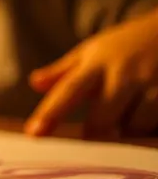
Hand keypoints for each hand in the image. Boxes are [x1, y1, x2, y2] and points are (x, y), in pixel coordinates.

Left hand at [25, 11, 157, 137]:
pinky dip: (151, 126)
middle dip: (96, 130)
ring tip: (130, 112)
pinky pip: (157, 126)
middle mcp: (124, 73)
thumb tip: (34, 83)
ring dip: (129, 127)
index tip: (33, 133)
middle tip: (94, 131)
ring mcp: (152, 84)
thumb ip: (64, 72)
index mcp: (96, 63)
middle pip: (102, 117)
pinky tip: (150, 112)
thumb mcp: (92, 52)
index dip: (51, 112)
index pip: (68, 90)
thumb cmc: (126, 45)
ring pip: (135, 125)